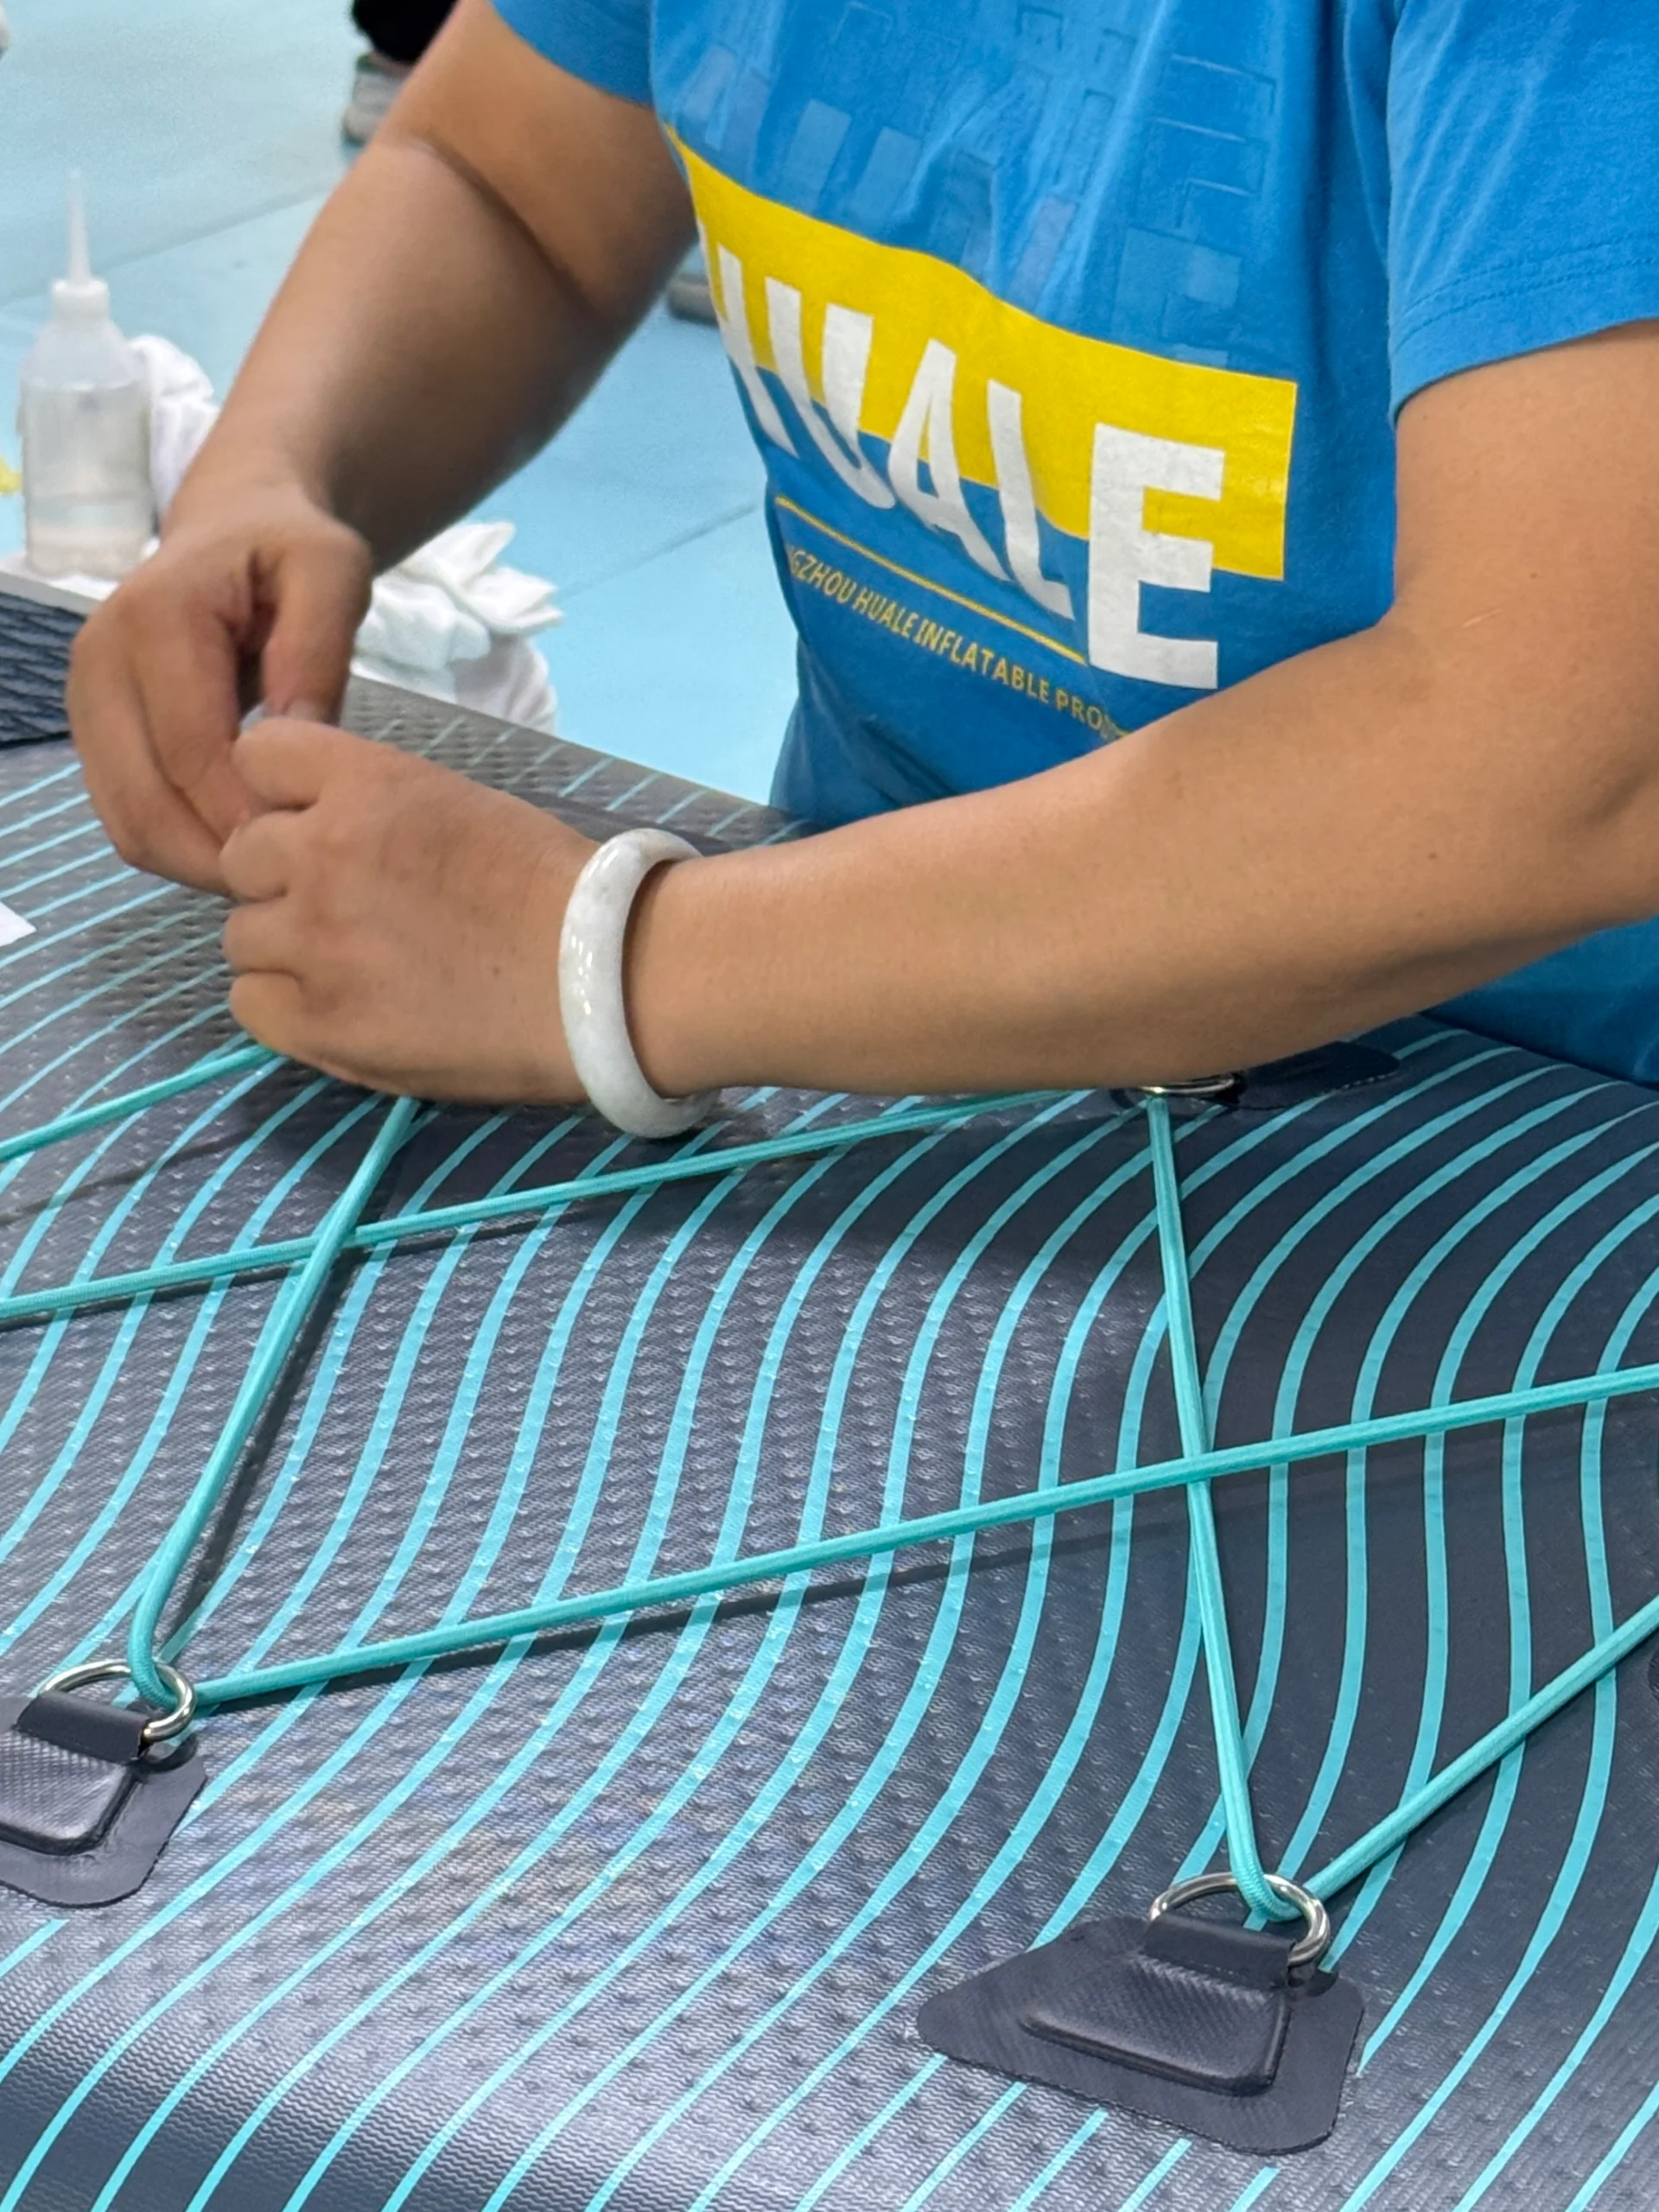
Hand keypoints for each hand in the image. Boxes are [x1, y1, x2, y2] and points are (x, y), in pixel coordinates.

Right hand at [67, 480, 372, 891]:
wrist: (236, 527)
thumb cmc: (290, 549)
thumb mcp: (332, 571)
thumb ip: (317, 647)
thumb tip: (298, 737)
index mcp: (155, 618)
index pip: (192, 751)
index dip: (247, 815)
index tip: (310, 848)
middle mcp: (99, 660)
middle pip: (146, 802)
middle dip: (219, 856)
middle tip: (294, 879)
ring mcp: (85, 700)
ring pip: (128, 824)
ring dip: (196, 863)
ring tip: (271, 869)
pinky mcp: (92, 731)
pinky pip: (125, 817)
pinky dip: (179, 847)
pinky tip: (238, 846)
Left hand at [221, 720, 593, 1099]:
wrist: (607, 979)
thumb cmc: (552, 889)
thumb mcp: (455, 803)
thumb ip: (368, 807)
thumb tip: (304, 826)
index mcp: (366, 785)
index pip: (256, 757)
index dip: (280, 795)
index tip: (312, 822)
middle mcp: (323, 854)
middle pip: (241, 856)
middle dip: (283, 878)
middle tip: (350, 908)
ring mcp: (315, 944)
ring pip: (240, 936)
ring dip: (285, 948)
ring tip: (356, 965)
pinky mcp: (321, 1023)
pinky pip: (250, 1004)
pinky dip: (286, 1006)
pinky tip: (344, 1005)